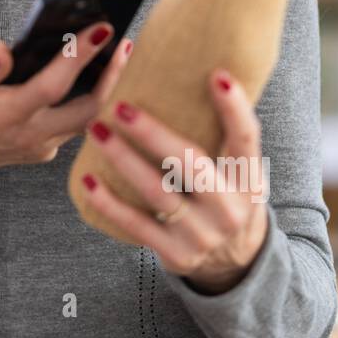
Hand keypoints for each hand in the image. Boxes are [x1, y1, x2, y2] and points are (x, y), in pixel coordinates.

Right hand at [0, 22, 133, 197]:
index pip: (53, 84)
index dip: (80, 56)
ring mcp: (38, 146)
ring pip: (87, 121)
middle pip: (88, 109)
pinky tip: (97, 79)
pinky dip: (92, 103)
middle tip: (126, 42)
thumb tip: (2, 51)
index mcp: (6, 115)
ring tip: (119, 55)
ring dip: (107, 89)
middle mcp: (29, 135)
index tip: (102, 28)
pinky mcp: (41, 150)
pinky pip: (76, 128)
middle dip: (113, 75)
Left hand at [77, 69, 269, 292]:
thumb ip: (221, 137)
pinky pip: (137, 225)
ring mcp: (203, 234)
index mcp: (249, 179)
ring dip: (123, 160)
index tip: (217, 75)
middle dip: (154, 134)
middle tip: (121, 107)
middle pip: (191, 164)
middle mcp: (230, 208)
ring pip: (158, 193)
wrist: (235, 263)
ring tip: (97, 131)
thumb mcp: (239, 173)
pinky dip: (109, 203)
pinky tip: (88, 179)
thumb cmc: (226, 198)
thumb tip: (193, 74)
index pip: (246, 139)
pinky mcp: (177, 253)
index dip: (234, 109)